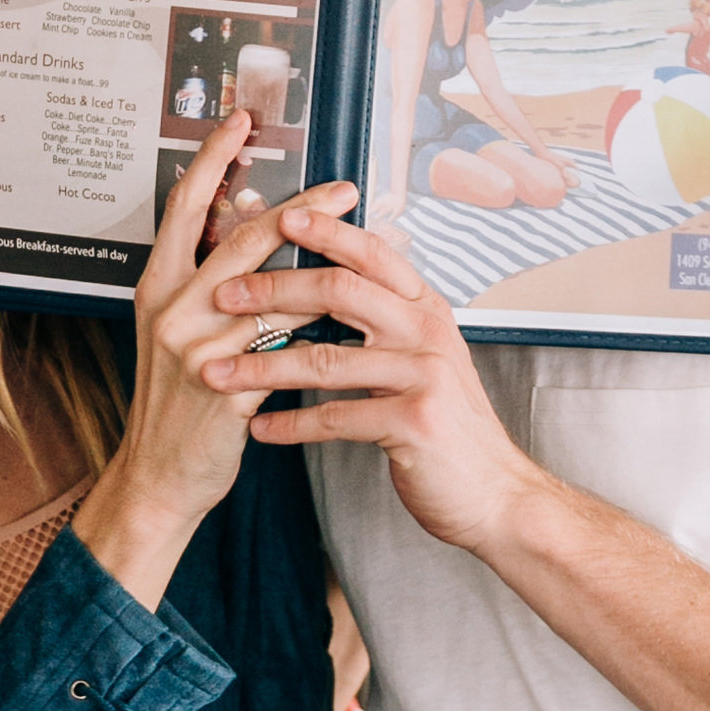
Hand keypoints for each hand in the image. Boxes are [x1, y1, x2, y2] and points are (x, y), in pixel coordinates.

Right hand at [72, 129, 352, 610]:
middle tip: (344, 188)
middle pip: (242, 239)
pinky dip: (326, 332)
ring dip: (330, 269)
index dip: (212, 158)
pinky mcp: (226, 392)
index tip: (241, 120)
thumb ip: (209, 284)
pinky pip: (289, 351)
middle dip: (299, 209)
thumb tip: (256, 231)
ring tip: (369, 249)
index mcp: (157, 286)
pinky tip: (358, 319)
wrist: (160, 476)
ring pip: (277, 295)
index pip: (184, 206)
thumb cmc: (178, 401)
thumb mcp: (179, 331)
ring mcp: (198, 351)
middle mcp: (172, 310)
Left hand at [210, 205, 554, 560]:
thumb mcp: (424, 358)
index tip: (277, 218)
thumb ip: (387, 321)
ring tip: (216, 373)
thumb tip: (332, 285)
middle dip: (272, 290)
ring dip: (262, 366)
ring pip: (325, 359)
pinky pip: (334, 417)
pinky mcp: (413, 422)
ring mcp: (423, 375)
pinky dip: (290, 424)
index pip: (371, 255)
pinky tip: (259, 427)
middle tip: (222, 297)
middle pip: (339, 291)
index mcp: (426, 309)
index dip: (324, 232)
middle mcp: (427, 332)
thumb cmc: (448, 425)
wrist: (493, 492)